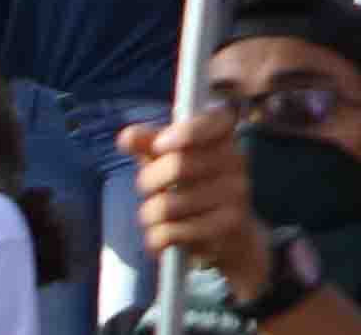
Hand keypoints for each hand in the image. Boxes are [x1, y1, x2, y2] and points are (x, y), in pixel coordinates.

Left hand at [120, 110, 276, 304]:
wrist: (228, 233)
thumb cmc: (194, 185)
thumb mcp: (171, 158)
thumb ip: (149, 144)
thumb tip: (126, 137)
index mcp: (223, 134)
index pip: (211, 122)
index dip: (184, 133)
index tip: (158, 145)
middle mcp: (235, 160)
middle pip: (177, 166)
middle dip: (148, 181)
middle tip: (144, 188)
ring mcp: (235, 193)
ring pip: (170, 205)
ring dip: (149, 214)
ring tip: (150, 216)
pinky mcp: (227, 225)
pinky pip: (176, 232)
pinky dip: (157, 237)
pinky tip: (158, 237)